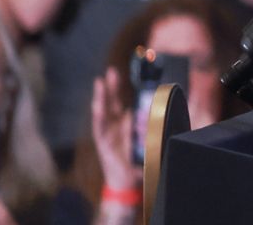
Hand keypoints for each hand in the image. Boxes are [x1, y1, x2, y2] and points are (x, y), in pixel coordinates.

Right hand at [91, 67, 139, 194]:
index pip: (121, 100)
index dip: (120, 87)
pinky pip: (100, 129)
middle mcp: (113, 125)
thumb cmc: (137, 158)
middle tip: (111, 71)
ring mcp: (107, 133)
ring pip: (102, 112)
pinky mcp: (103, 143)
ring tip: (100, 84)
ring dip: (101, 98)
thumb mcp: (147, 137)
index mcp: (123, 122)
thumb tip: (154, 111)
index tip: (122, 71)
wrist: (128, 180)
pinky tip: (98, 107)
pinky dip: (99, 117)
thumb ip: (148, 124)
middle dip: (110, 87)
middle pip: (111, 102)